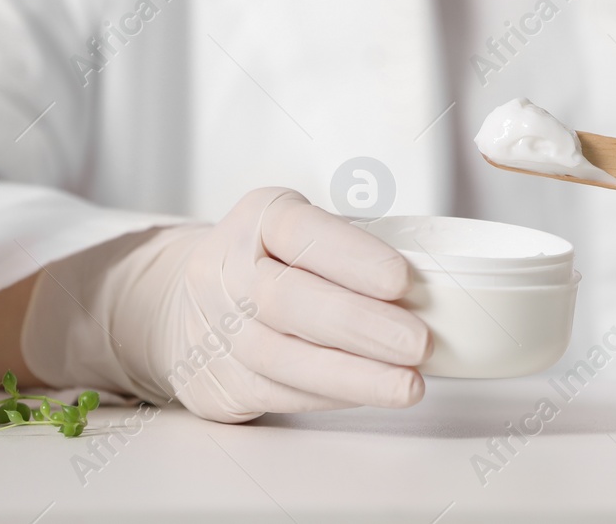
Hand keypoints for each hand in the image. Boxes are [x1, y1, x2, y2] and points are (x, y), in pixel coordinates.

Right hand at [21, 188, 430, 422]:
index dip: (352, 256)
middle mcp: (228, 271)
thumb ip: (350, 249)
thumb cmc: (266, 262)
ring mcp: (218, 330)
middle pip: (290, 300)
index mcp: (257, 219)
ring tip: (409, 384)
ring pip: (285, 358)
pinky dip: (334, 395)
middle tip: (419, 342)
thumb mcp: (297, 231)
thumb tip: (436, 284)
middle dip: (362, 324)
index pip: (301, 231)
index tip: (402, 279)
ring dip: (355, 376)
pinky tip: (372, 392)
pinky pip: (282, 392)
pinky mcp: (221, 381)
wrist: (180, 305)